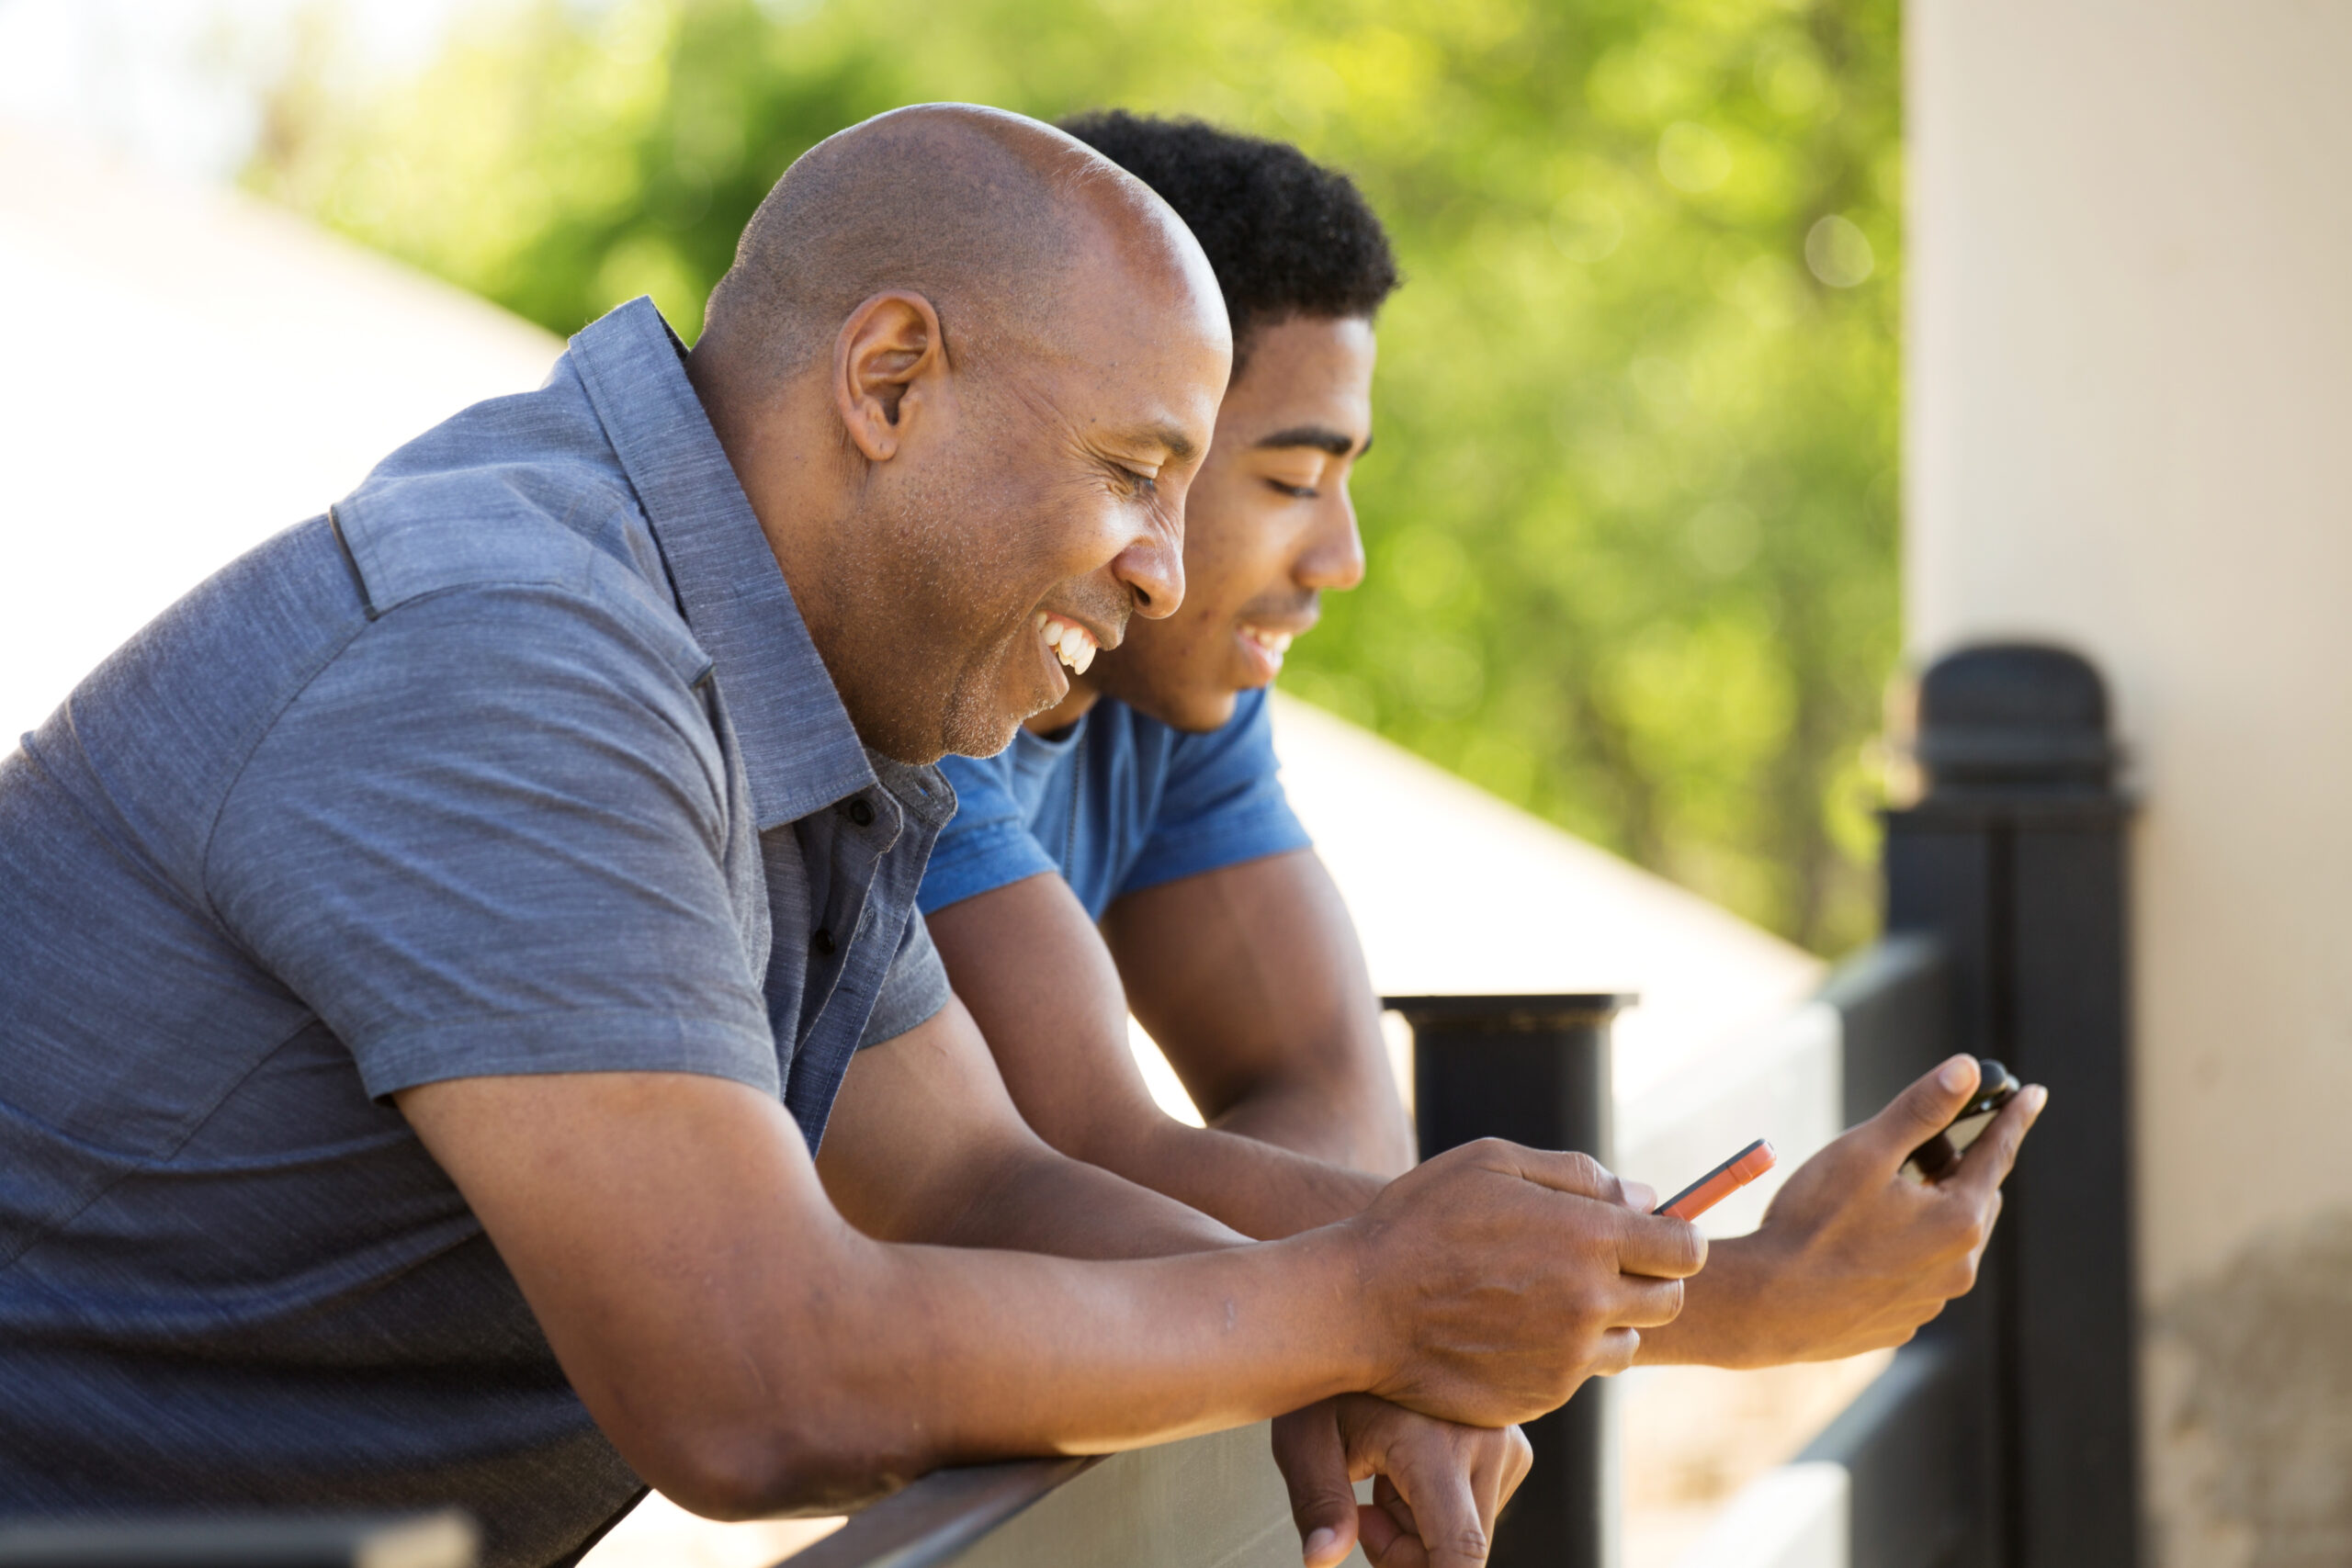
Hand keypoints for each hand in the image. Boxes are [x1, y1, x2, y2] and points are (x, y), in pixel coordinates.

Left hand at [1271, 1396, 1531, 1567]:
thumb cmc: (1325, 1380)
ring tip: (1387, 1470)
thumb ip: (1317, 1502)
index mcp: (1436, 1443)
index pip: (1460, 1548)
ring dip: (1422, 1526)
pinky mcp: (1515, 1445)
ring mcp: (1509, 1442)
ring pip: (1469, 1534)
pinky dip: (1441, 1505)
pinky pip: (1479, 1509)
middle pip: (1457, 1552)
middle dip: (1405, 1551)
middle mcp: (1488, 1441)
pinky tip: (1414, 1460)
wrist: (1361, 1322)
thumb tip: (1319, 1561)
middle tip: (1364, 1506)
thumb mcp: (1302, 1438)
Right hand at [1345, 1140, 1702, 1425]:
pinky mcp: (1541, 1397)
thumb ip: (1577, 1174)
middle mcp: (1591, 1304)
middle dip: (1646, 1279)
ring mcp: (1567, 1358)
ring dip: (1604, 1321)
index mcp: (1589, 1238)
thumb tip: (1641, 1198)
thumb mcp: (1492, 1162)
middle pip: (1669, 1302)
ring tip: (1544, 1297)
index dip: (1677, 1238)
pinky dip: (1557, 1354)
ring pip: (1625, 1344)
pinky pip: (1575, 1375)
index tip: (1652, 1234)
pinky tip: (1508, 1328)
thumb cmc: (1420, 1220)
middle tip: (1596, 1264)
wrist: (1360, 1306)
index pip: (1687, 1250)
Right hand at [1649, 1055, 2046, 1367]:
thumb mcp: (1865, 1152)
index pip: (1998, 1155)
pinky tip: (1861, 1242)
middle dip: (1958, 1166)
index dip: (2014, 1119)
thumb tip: (1966, 1069)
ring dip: (1929, 1211)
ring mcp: (1931, 1301)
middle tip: (1919, 1145)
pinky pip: (1919, 1274)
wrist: (1765, 1306)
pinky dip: (1905, 1250)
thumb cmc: (1812, 1225)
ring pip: (1947, 1240)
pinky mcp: (1901, 1322)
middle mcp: (1957, 1268)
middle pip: (1974, 1198)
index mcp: (1957, 1220)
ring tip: (1879, 1195)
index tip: (2035, 1094)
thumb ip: (1922, 1109)